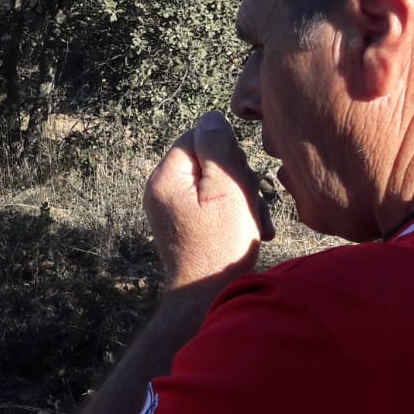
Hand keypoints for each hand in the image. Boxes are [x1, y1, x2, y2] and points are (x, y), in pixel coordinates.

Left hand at [145, 111, 274, 296]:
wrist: (207, 295)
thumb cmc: (220, 243)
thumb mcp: (226, 189)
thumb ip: (217, 149)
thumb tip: (211, 118)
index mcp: (165, 176)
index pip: (198, 137)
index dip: (228, 153)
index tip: (241, 180)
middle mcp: (160, 188)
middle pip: (208, 160)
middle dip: (237, 180)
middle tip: (251, 207)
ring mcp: (170, 206)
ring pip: (215, 183)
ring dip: (241, 199)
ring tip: (253, 225)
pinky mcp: (183, 221)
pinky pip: (212, 203)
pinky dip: (233, 213)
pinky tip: (248, 231)